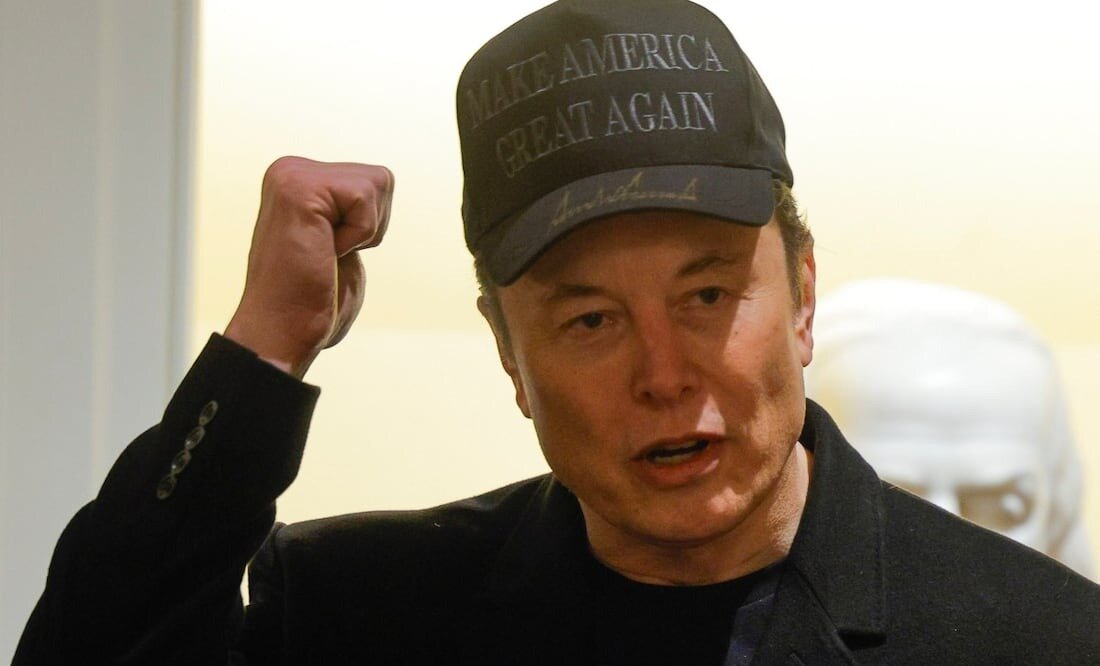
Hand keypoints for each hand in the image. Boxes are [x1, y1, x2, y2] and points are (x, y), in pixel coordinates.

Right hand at [224, 156, 393, 377]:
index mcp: (300, 179)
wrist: (282, 331)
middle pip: (382, 178)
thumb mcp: (340, 243)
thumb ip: (352, 211)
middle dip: (371, 226)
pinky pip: (364, 198)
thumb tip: (380, 184)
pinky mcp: (298, 187)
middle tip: (328, 254)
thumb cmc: (313, 302)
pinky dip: (358, 235)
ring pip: (377, 182)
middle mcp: (290, 169)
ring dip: (364, 231)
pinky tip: (324, 251)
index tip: (330, 252)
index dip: (369, 228)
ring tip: (325, 252)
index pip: (375, 182)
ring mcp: (291, 174)